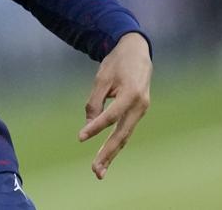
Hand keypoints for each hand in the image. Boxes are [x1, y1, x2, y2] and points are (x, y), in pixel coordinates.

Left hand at [78, 32, 151, 178]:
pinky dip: (116, 143)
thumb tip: (89, 124)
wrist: (137, 51)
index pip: (111, 115)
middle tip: (95, 170)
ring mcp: (142, 110)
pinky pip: (126, 130)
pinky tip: (106, 155)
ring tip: (99, 170)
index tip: (80, 137)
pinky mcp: (138, 112)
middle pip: (122, 134)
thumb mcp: (102, 78)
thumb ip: (95, 101)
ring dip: (112, 153)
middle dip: (108, 153)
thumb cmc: (117, 63)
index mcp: (132, 94)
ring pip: (125, 136)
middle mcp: (140, 106)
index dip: (96, 127)